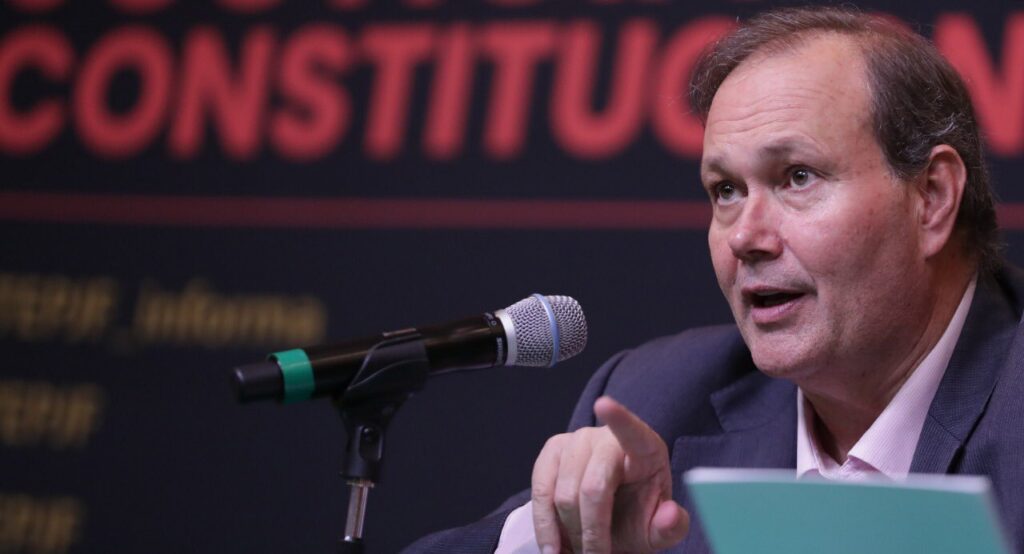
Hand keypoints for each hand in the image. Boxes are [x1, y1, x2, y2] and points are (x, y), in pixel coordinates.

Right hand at [530, 396, 688, 553]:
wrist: (605, 520)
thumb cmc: (635, 518)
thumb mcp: (656, 530)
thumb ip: (671, 527)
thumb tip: (671, 514)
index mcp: (644, 447)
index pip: (632, 430)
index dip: (618, 418)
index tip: (604, 404)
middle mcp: (606, 438)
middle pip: (592, 488)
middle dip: (592, 532)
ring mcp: (575, 441)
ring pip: (563, 495)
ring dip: (570, 532)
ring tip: (581, 550)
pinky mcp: (552, 452)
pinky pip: (540, 492)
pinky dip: (545, 526)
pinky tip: (553, 548)